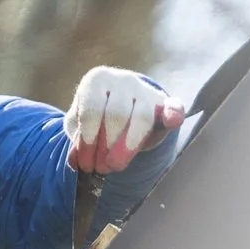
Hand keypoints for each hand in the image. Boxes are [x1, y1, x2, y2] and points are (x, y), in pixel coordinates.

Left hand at [65, 65, 184, 173]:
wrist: (120, 104)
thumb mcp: (80, 126)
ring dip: (128, 147)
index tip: (85, 162)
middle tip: (100, 168)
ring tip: (116, 166)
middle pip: (116, 115)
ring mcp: (144, 90)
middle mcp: (122, 80)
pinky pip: (172, 107)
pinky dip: (174, 114)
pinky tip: (172, 121)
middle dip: (106, 147)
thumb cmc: (95, 117)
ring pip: (141, 117)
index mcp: (96, 80)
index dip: (88, 140)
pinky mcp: (164, 103)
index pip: (92, 110)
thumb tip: (75, 161)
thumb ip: (78, 141)